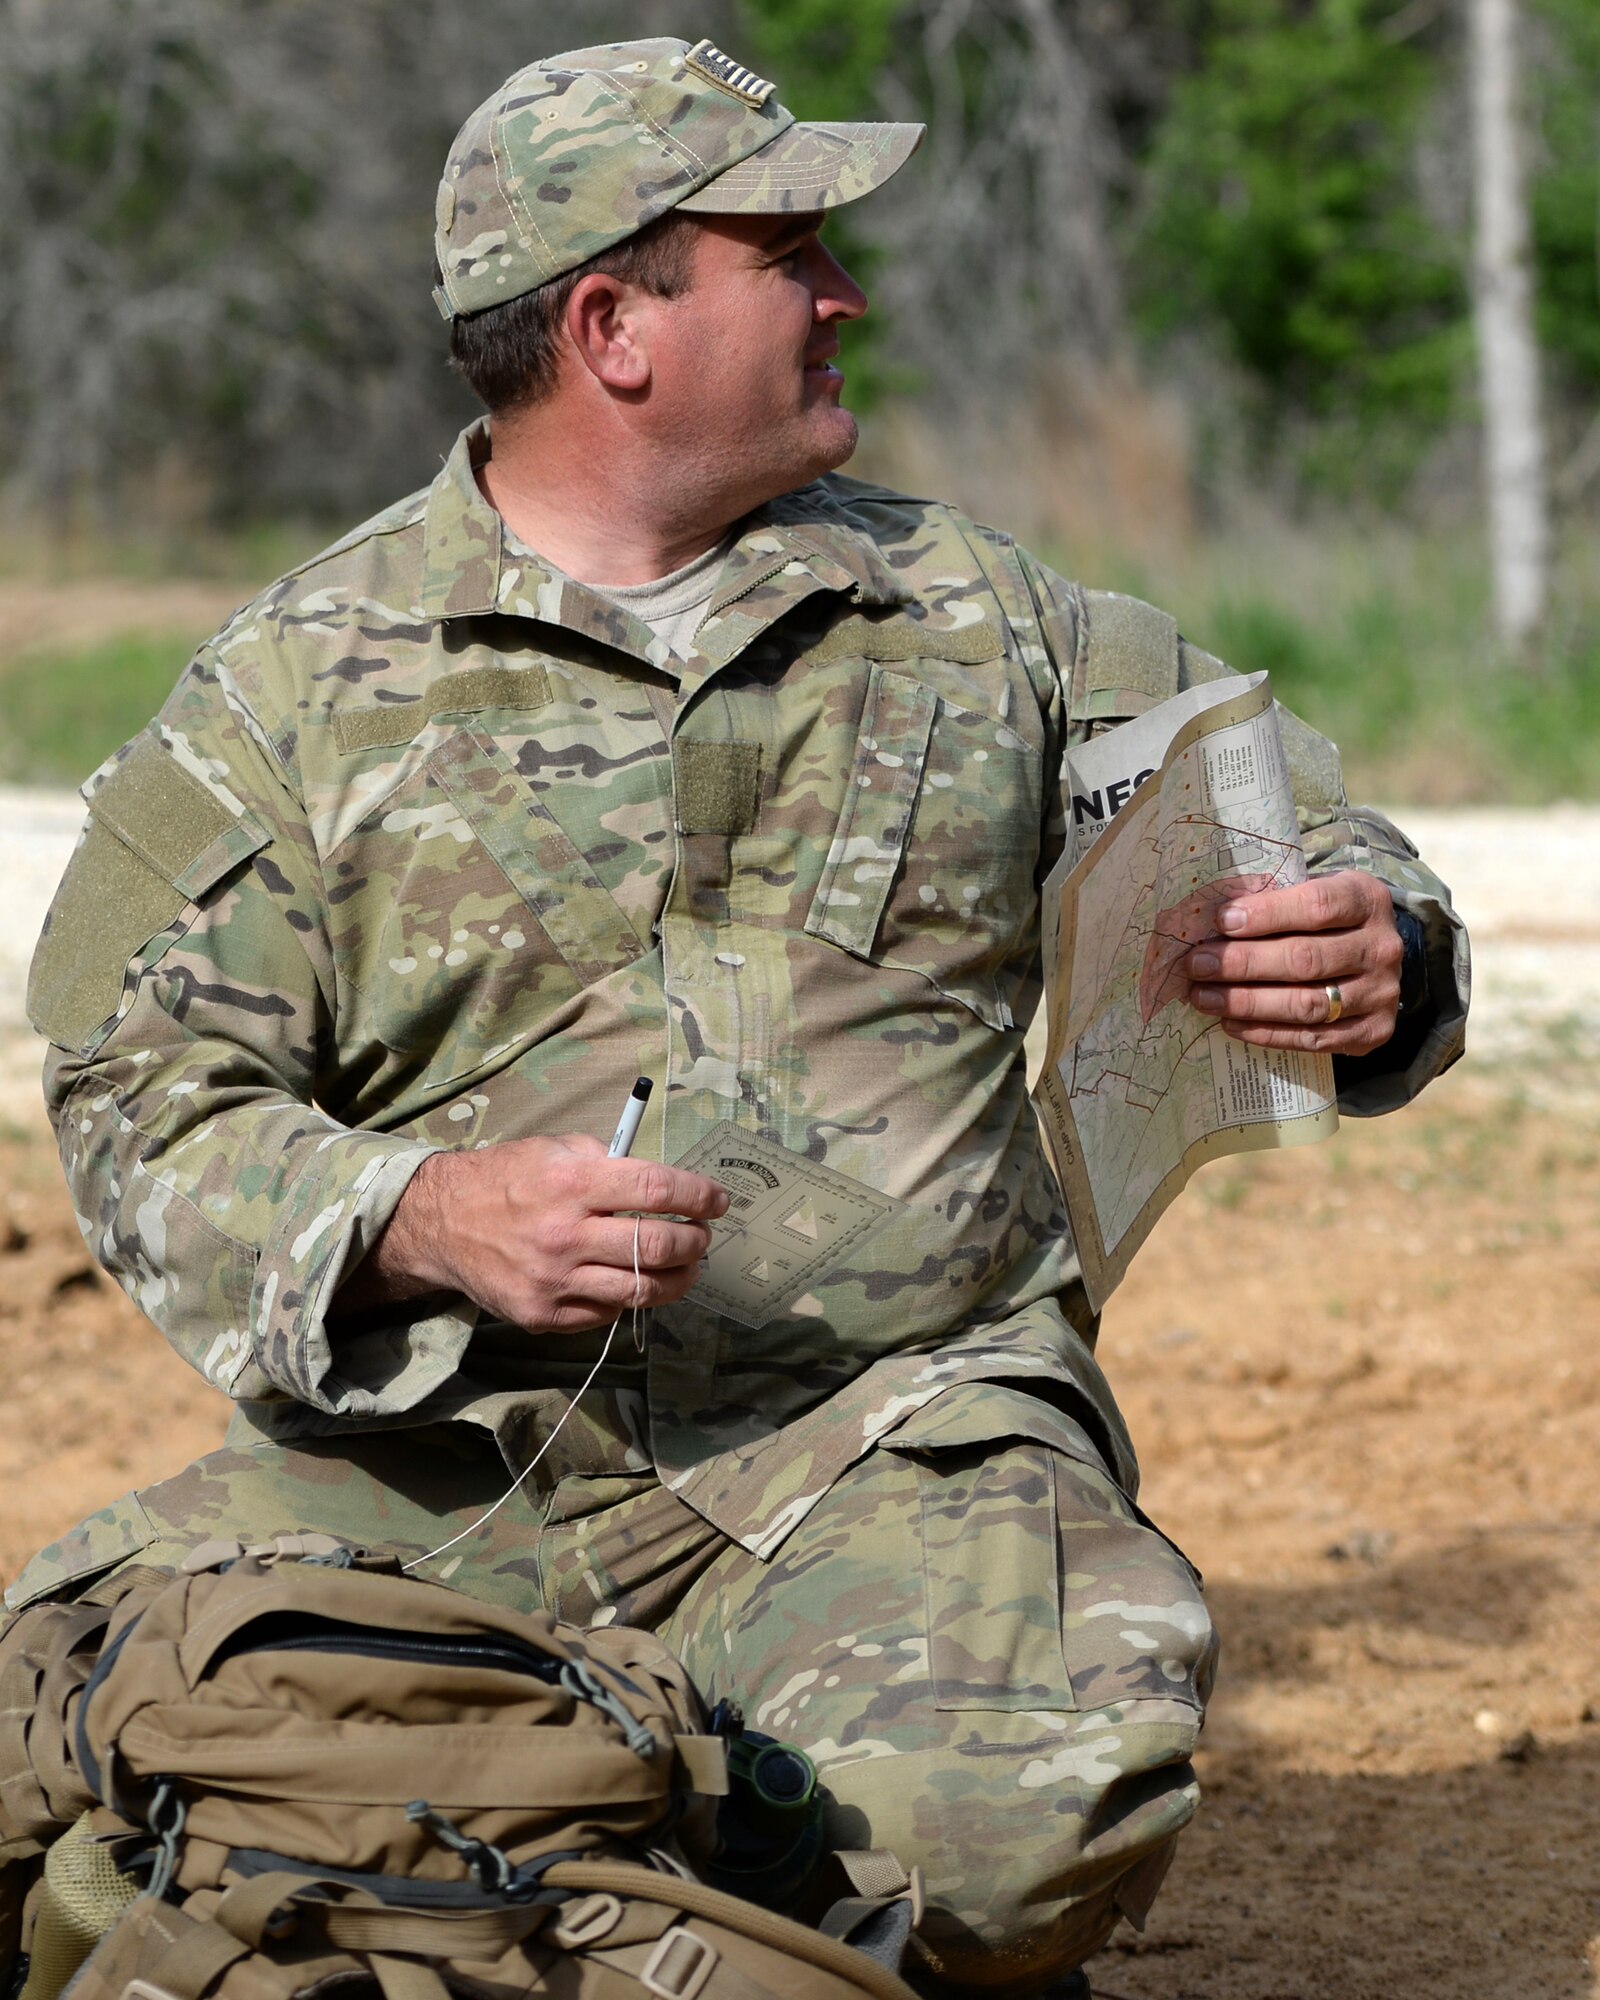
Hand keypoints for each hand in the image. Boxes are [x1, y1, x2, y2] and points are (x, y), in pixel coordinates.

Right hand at [350, 1134, 728, 1332]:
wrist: (443, 1224)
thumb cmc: (506, 1179)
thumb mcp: (554, 1149)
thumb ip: (607, 1161)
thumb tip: (661, 1182)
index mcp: (571, 1182)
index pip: (656, 1191)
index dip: (698, 1196)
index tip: (718, 1201)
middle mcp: (565, 1234)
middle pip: (657, 1246)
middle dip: (695, 1242)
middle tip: (702, 1236)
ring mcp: (554, 1281)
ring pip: (642, 1290)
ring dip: (678, 1278)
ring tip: (686, 1265)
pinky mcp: (545, 1315)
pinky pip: (607, 1312)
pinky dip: (629, 1296)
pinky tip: (633, 1280)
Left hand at [1183, 870, 1402, 1055]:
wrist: (1373, 960)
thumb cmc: (1327, 921)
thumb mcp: (1312, 894)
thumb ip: (1273, 901)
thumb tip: (1210, 920)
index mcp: (1367, 900)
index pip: (1317, 905)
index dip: (1267, 915)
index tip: (1222, 921)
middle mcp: (1380, 947)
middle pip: (1306, 959)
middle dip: (1244, 963)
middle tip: (1198, 964)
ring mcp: (1381, 993)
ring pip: (1307, 1004)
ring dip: (1247, 1002)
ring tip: (1204, 997)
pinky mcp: (1373, 1031)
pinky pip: (1312, 1038)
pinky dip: (1266, 1033)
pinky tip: (1231, 1023)